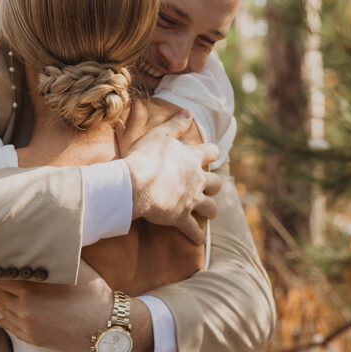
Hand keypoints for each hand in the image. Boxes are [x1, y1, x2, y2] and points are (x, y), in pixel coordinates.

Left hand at [0, 262, 153, 351]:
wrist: (106, 325)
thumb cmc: (92, 293)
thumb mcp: (74, 268)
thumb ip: (53, 258)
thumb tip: (42, 242)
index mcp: (31, 290)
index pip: (2, 277)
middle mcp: (24, 309)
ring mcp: (29, 326)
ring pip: (3, 311)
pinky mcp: (35, 339)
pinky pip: (13, 329)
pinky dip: (5, 320)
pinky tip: (2, 317)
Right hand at [124, 110, 222, 244]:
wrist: (133, 184)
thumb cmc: (144, 157)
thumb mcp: (159, 134)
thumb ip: (176, 123)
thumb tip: (188, 110)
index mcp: (192, 159)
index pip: (212, 152)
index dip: (212, 153)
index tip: (210, 155)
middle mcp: (197, 180)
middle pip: (217, 183)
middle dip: (214, 185)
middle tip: (209, 187)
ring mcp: (190, 200)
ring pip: (211, 208)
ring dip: (210, 210)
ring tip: (208, 212)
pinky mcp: (180, 217)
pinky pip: (193, 231)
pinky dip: (196, 236)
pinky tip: (199, 240)